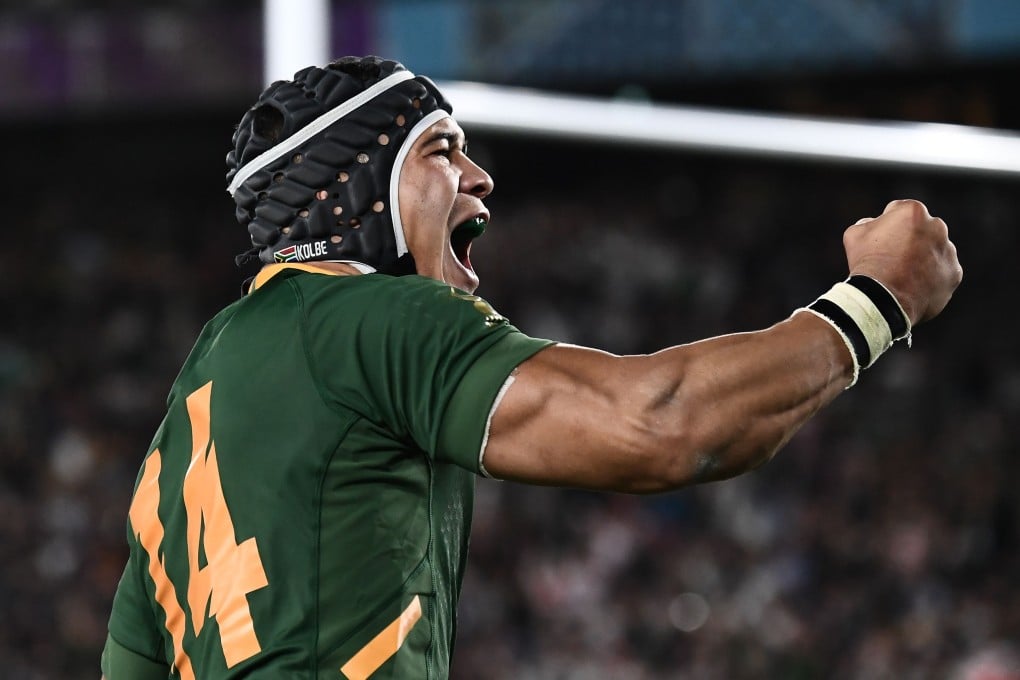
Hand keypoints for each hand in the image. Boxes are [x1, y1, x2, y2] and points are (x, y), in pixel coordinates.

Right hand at [843, 199, 961, 325]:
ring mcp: (948, 251)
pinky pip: (942, 273)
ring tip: (903, 276)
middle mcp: (937, 226)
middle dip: (911, 240)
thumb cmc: (867, 263)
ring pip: (935, 251)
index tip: (881, 240)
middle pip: (922, 230)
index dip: (888, 226)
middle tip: (893, 259)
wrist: (882, 298)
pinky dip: (931, 278)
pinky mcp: (954, 273)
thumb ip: (869, 223)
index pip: (900, 211)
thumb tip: (876, 225)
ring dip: (923, 259)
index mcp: (913, 211)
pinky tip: (913, 286)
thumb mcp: (855, 233)